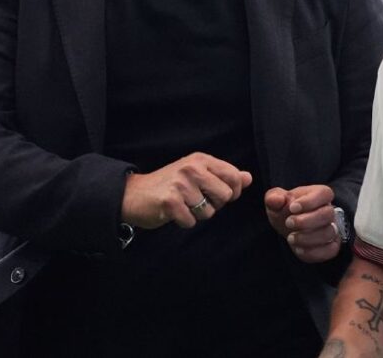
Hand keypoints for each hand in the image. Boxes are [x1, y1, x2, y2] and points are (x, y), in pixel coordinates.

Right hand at [121, 152, 251, 228]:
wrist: (134, 194)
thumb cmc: (171, 184)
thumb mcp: (199, 173)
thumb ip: (224, 175)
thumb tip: (248, 178)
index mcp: (202, 160)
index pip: (234, 176)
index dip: (233, 191)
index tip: (218, 194)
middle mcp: (192, 168)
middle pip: (225, 196)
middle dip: (214, 205)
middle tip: (197, 200)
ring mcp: (180, 184)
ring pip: (209, 212)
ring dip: (197, 214)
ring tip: (183, 205)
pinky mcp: (169, 201)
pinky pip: (191, 222)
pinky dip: (184, 221)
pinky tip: (174, 212)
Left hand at [264, 185, 341, 262]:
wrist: (290, 225)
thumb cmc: (285, 209)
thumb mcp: (276, 199)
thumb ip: (274, 197)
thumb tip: (276, 200)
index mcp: (320, 194)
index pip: (324, 194)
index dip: (309, 201)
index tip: (292, 208)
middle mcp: (329, 210)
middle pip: (327, 214)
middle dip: (306, 221)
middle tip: (288, 223)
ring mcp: (332, 228)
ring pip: (329, 233)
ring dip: (308, 238)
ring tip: (290, 238)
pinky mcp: (331, 246)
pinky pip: (330, 250)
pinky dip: (313, 252)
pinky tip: (298, 249)